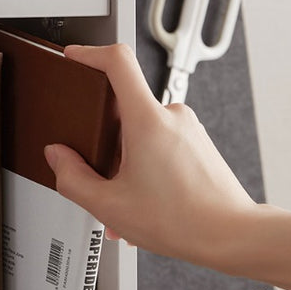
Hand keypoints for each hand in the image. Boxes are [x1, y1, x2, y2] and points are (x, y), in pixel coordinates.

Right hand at [43, 43, 257, 265]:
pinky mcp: (198, 143)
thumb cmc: (183, 221)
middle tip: (100, 172)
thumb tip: (59, 157)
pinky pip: (162, 144)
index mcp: (147, 120)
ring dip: (127, 162)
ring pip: (142, 132)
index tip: (75, 58)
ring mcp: (189, 128)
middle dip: (105, 141)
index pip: (118, 61)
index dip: (90, 54)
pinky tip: (145, 201)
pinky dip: (146, 167)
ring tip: (126, 200)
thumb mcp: (109, 205)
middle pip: (124, 107)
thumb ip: (72, 178)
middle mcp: (172, 115)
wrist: (232, 236)